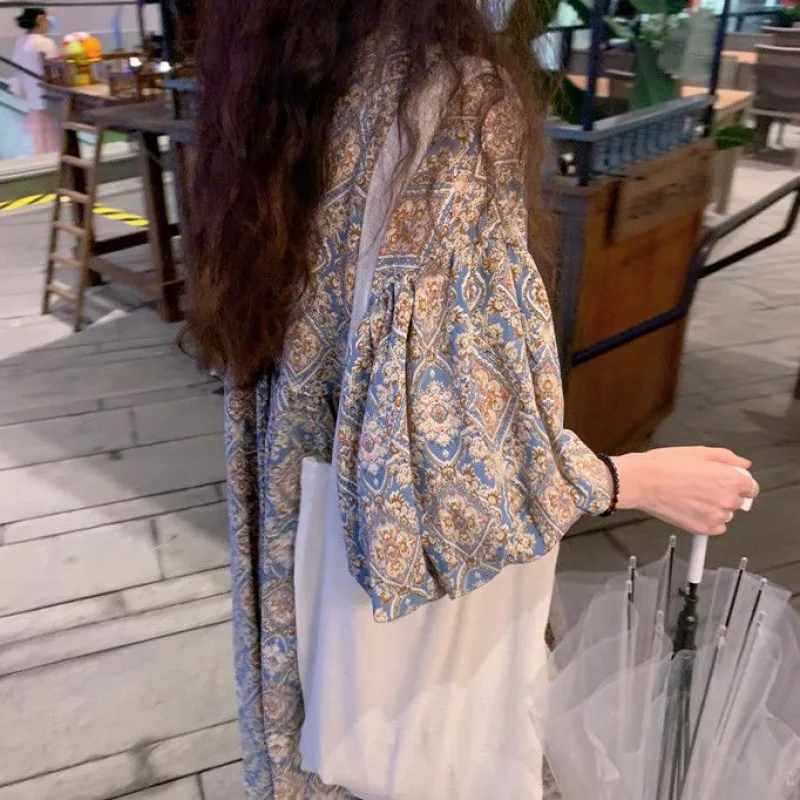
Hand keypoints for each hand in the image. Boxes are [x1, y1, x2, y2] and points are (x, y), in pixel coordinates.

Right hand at [610, 447, 759, 536]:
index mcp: (730, 479)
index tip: (728, 481)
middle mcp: (726, 500)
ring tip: (693, 496)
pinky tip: (692, 508)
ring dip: (715, 507)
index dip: (739, 482)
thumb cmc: (664, 465)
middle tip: (702, 486)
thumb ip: (726, 457)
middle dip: (725, 493)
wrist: (641, 482)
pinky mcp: (702, 529)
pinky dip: (708, 520)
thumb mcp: (698, 451)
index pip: (752, 487)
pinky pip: (716, 527)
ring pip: (725, 514)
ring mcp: (715, 517)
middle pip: (738, 501)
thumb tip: (742, 463)